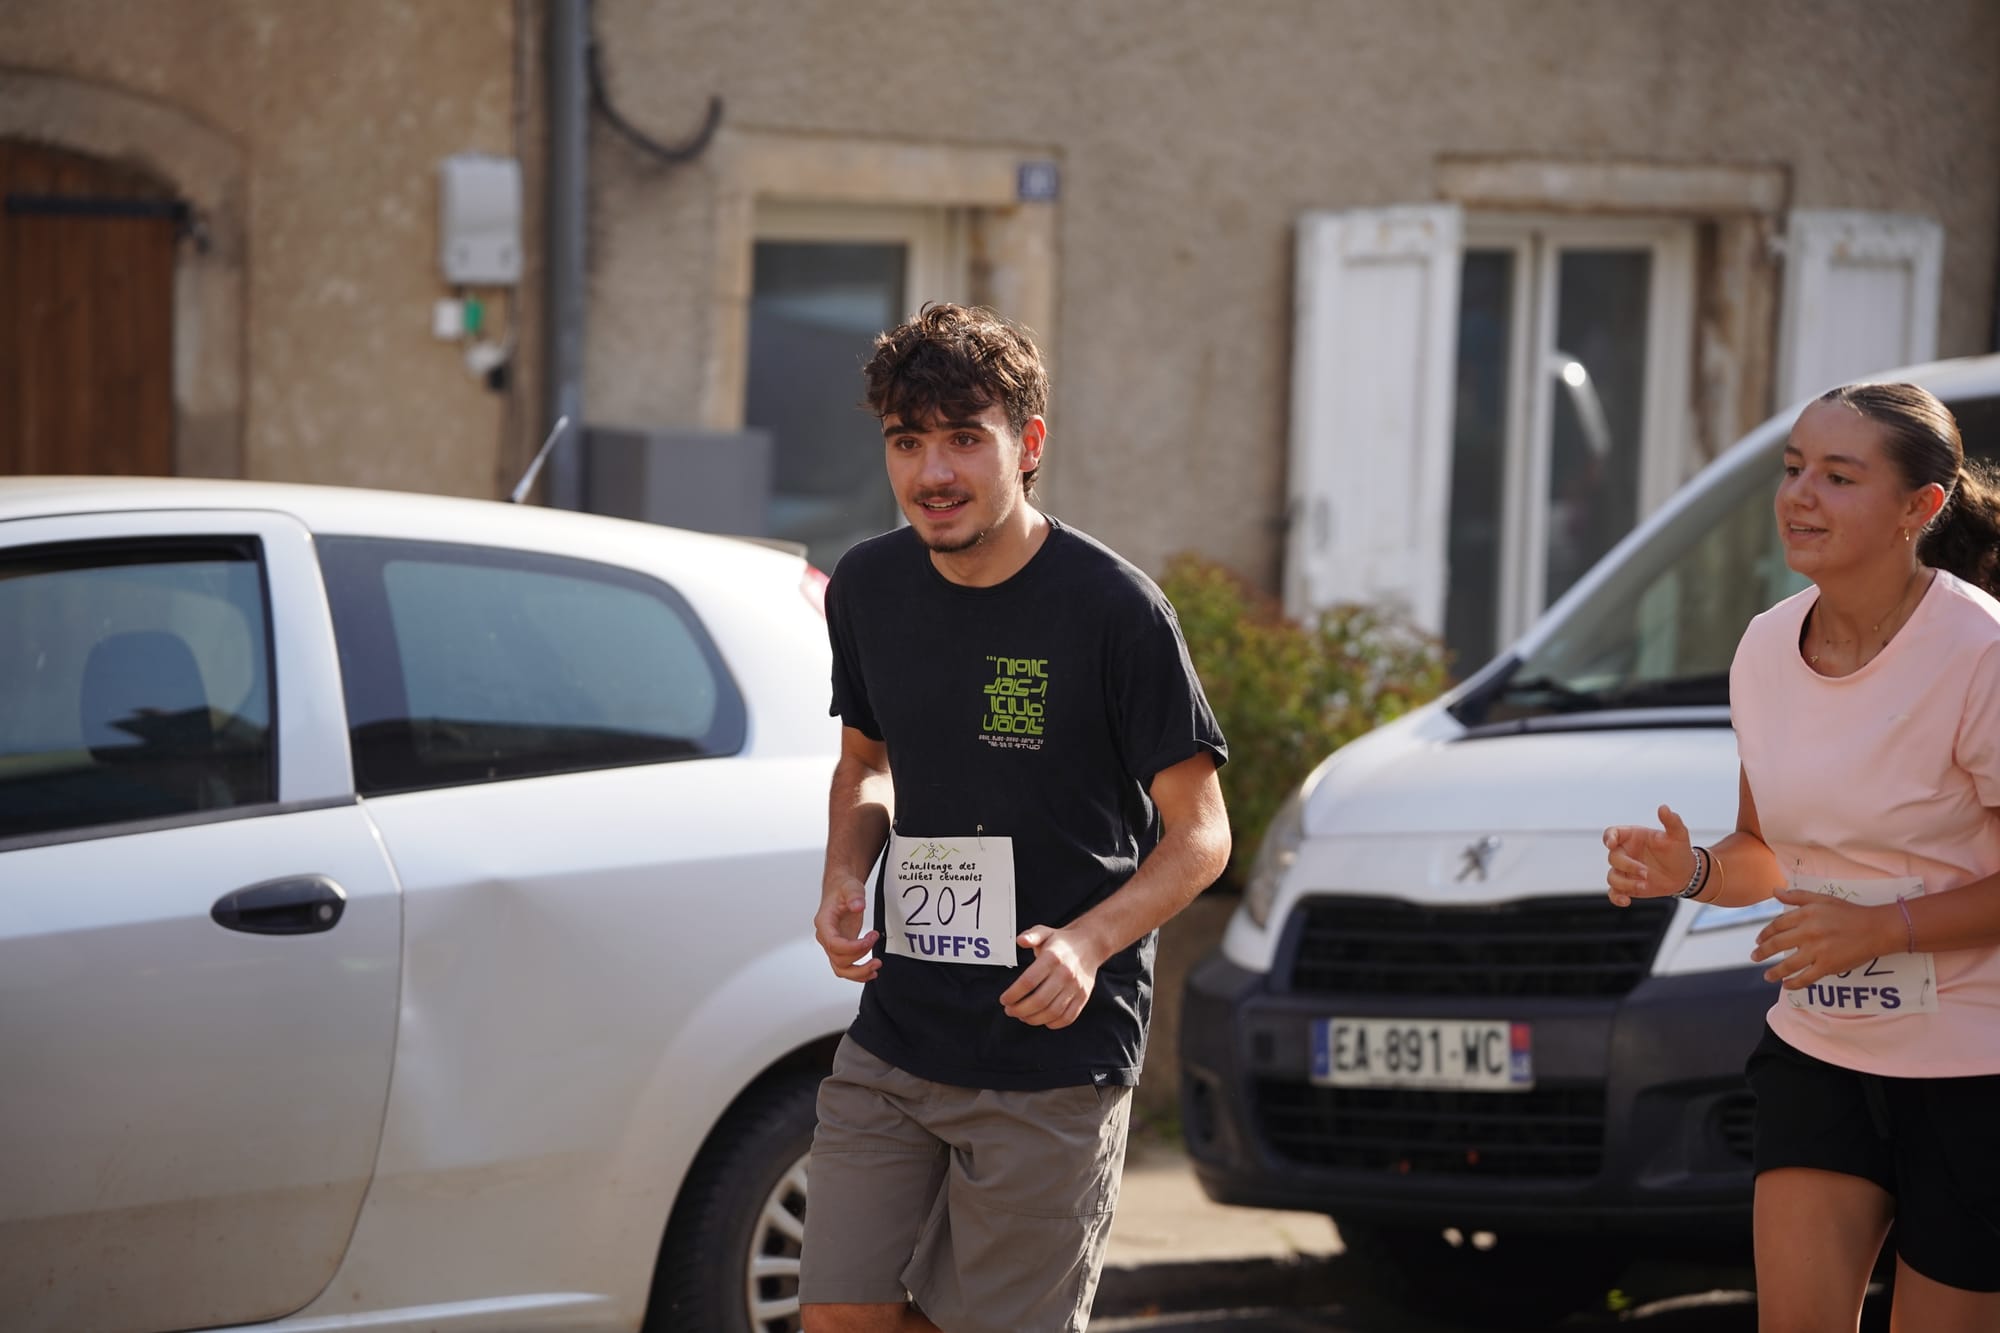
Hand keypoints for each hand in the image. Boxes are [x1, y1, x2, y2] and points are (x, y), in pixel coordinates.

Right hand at [814, 877, 880, 982]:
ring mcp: (833, 945)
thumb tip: (858, 906)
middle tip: (875, 938)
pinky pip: (846, 968)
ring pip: (840, 969)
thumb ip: (854, 896)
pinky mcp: (841, 948)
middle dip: (860, 955)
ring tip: (877, 966)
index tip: (869, 939)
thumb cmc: (843, 888)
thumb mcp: (850, 887)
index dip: (852, 947)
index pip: (833, 943)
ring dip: (859, 972)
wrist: (840, 889)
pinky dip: (858, 973)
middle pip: (838, 958)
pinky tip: (871, 972)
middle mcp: (825, 937)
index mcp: (824, 923)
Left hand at [1000, 925, 1102, 1028]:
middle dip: (1020, 1010)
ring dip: (1033, 1019)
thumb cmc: (1061, 941)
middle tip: (1009, 1011)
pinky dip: (1053, 1023)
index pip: (1028, 981)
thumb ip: (1031, 935)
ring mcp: (1076, 987)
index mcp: (1052, 958)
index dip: (1013, 994)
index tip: (1004, 999)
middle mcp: (1065, 973)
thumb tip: (1020, 940)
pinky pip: (1068, 1017)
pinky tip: (1041, 1019)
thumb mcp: (1044, 932)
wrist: (1090, 945)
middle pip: (1039, 1000)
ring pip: (1052, 1012)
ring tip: (1022, 1016)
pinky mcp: (1083, 997)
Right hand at [1602, 805, 1697, 906]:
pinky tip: (1627, 901)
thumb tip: (1664, 808)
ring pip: (1612, 877)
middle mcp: (1625, 853)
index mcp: (1632, 837)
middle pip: (1612, 858)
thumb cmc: (1679, 851)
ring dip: (1626, 883)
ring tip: (1645, 885)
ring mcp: (1624, 870)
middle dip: (1628, 866)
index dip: (1608, 838)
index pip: (1611, 833)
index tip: (1612, 843)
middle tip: (1647, 873)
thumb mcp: (1679, 835)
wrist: (1685, 874)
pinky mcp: (1627, 886)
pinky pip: (1614, 893)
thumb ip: (1671, 821)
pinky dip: (1616, 898)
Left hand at [1751, 888, 1901, 988]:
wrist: (1876, 929)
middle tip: (1754, 957)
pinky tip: (1786, 985)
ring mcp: (1817, 951)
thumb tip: (1774, 891)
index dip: (1765, 934)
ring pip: (1788, 964)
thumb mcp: (1822, 899)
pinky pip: (1806, 978)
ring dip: (1774, 971)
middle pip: (1777, 944)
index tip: (1759, 940)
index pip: (1777, 925)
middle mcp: (1807, 932)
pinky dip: (1794, 983)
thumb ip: (1797, 896)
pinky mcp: (1828, 966)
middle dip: (1762, 952)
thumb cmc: (1849, 912)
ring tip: (1767, 976)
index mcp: (1805, 915)